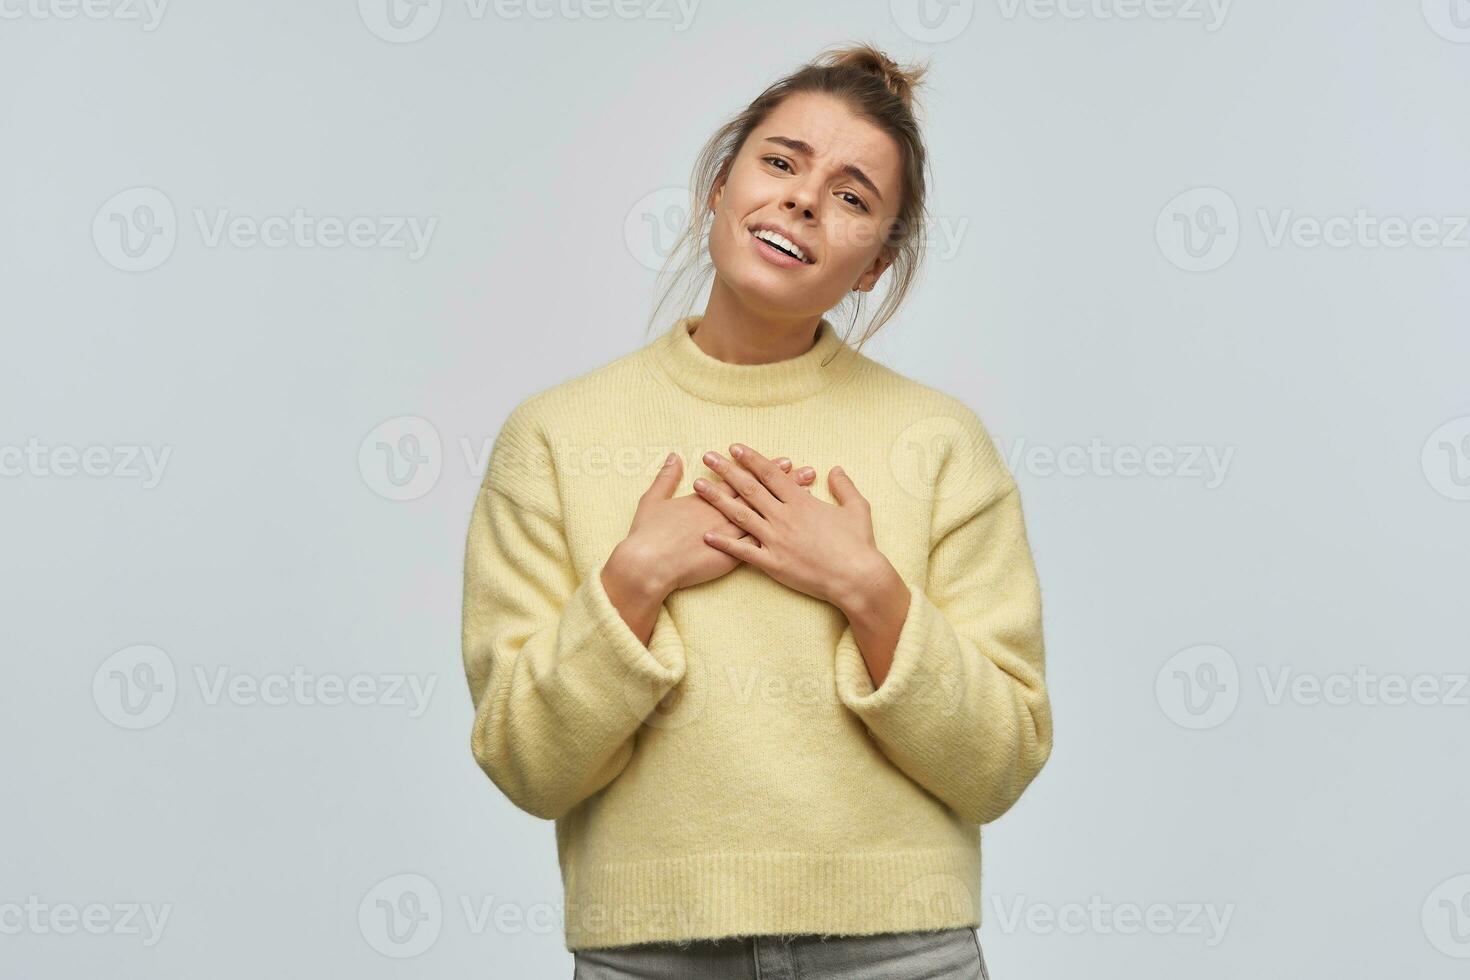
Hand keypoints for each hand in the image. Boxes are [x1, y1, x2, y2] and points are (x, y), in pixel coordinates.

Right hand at [614, 451, 816, 597]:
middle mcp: (722, 515)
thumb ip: (666, 478)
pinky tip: (797, 533)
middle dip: (786, 483)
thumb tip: (674, 456)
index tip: (784, 460)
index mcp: (706, 500)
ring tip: (809, 496)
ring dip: (788, 508)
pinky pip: (759, 546)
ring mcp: (729, 536)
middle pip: (760, 495)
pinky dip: (779, 537)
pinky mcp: (730, 559)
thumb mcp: (652, 500)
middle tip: (807, 471)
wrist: (647, 565)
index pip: (742, 480)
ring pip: (766, 519)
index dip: (764, 471)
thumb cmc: (647, 535)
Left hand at [694, 443, 890, 609]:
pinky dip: (724, 543)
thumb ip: (844, 486)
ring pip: (740, 515)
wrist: (857, 578)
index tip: (734, 447)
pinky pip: (743, 552)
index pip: (771, 474)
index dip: (751, 459)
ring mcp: (776, 540)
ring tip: (698, 486)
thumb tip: (835, 469)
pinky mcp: (773, 564)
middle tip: (708, 457)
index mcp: (802, 502)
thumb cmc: (859, 544)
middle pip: (749, 489)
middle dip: (726, 470)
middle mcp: (785, 517)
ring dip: (717, 499)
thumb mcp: (857, 508)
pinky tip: (706, 534)